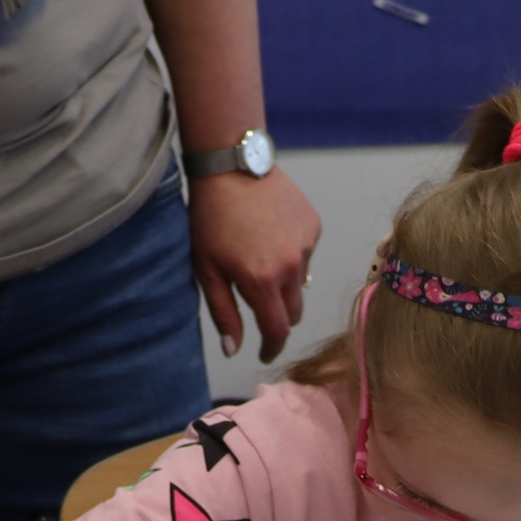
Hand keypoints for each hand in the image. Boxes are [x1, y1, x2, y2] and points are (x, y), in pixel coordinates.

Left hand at [188, 167, 320, 363]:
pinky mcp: (313, 226)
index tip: (265, 353)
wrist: (232, 167)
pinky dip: (290, 254)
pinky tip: (270, 235)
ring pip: (300, 282)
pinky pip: (305, 254)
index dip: (271, 347)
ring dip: (283, 281)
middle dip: (278, 317)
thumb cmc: (211, 219)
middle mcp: (291, 267)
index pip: (277, 330)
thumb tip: (233, 349)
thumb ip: (223, 313)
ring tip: (258, 256)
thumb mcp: (207, 270)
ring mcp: (306, 245)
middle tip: (260, 308)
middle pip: (294, 311)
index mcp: (262, 282)